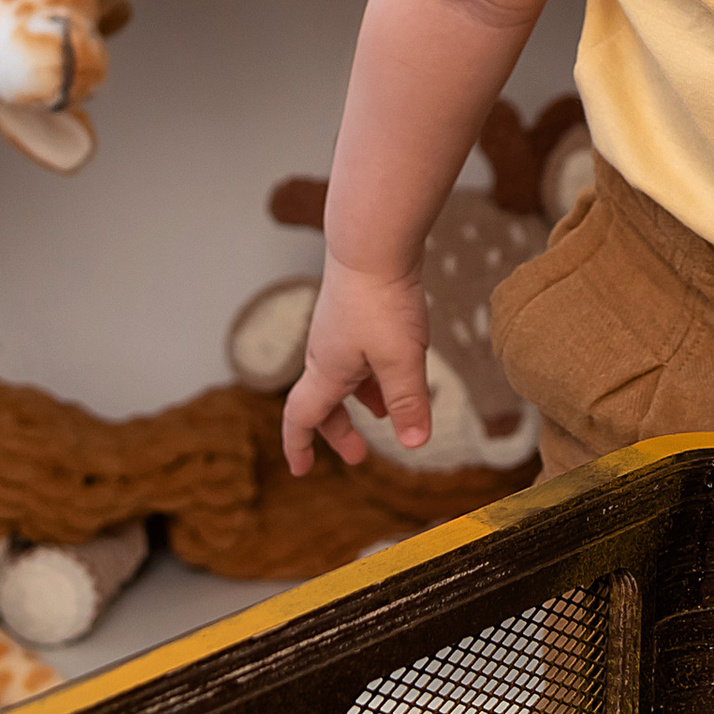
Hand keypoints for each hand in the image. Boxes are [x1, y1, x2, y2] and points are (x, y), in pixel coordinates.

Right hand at [281, 257, 430, 474]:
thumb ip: (409, 402)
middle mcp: (324, 351)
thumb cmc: (380, 300)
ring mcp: (338, 329)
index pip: (301, 418)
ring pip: (343, 375)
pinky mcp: (354, 310)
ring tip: (386, 414)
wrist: (372, 241)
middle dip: (338, 431)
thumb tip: (415, 444)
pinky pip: (357, 353)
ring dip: (359, 400)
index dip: (298, 447)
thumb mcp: (401, 359)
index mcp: (326, 370)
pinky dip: (371, 372)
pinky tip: (397, 370)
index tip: (301, 472)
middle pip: (322, 401)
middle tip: (359, 455)